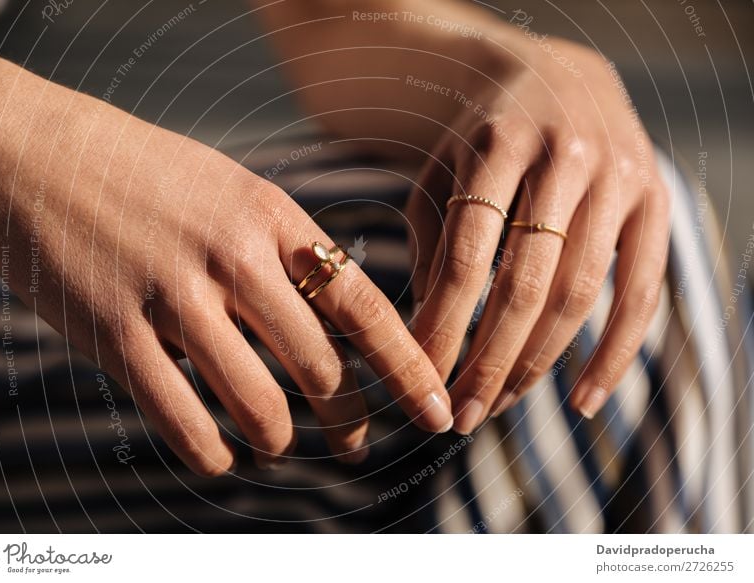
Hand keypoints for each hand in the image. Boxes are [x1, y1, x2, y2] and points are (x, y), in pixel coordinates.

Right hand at [0, 49, 451, 475]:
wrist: (35, 151)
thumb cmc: (146, 174)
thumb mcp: (233, 190)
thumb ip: (285, 252)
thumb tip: (334, 328)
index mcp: (272, 217)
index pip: (365, 307)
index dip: (409, 368)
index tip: (437, 411)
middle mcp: (232, 256)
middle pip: (321, 367)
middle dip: (348, 420)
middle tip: (354, 444)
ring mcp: (172, 295)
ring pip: (259, 404)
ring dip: (279, 440)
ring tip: (276, 442)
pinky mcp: (113, 332)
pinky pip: (182, 420)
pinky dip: (211, 454)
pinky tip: (218, 455)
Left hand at [407, 36, 670, 432]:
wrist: (560, 76)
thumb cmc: (486, 136)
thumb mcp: (442, 169)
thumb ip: (433, 240)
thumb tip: (428, 329)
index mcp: (498, 144)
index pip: (467, 256)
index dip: (444, 325)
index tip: (420, 376)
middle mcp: (565, 157)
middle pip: (525, 284)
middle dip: (489, 360)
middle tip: (460, 414)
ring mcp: (619, 177)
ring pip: (579, 294)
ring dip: (538, 363)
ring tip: (499, 404)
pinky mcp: (657, 200)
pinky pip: (642, 293)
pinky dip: (615, 354)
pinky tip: (582, 400)